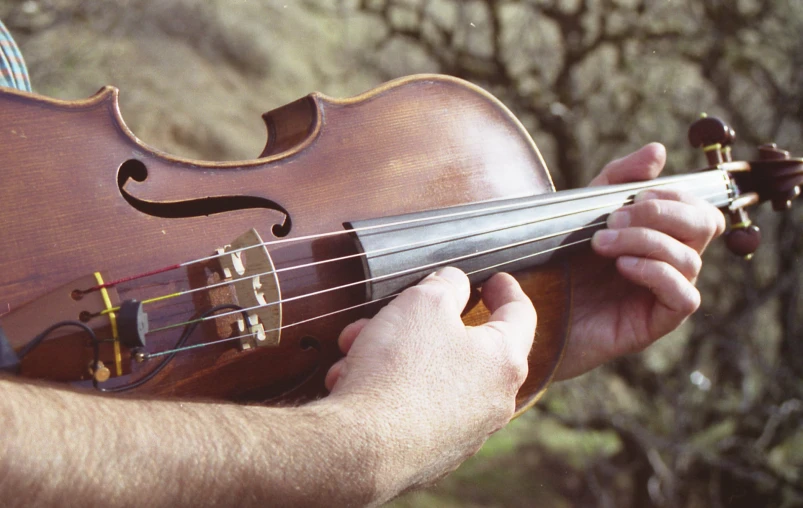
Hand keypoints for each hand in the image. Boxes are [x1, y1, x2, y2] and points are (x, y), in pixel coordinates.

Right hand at [324, 267, 535, 493]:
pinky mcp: (432, 454)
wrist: (362, 448)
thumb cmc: (398, 371)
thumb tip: (453, 284)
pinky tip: (353, 381)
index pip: (521, 315)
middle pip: (463, 346)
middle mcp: (492, 402)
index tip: (497, 280)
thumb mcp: (423, 303)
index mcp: (503, 361)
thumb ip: (445, 285)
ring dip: (394, 354)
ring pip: (431, 376)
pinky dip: (388, 388)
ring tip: (356, 348)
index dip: (508, 290)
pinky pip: (413, 408)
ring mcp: (464, 433)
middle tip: (394, 311)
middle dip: (420, 323)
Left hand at [555, 143, 725, 379]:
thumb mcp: (583, 211)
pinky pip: (685, 296)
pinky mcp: (655, 323)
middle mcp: (668, 262)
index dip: (674, 195)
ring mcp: (663, 293)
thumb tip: (659, 151)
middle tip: (615, 217)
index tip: (634, 195)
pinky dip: (656, 273)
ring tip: (601, 243)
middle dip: (663, 213)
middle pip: (705, 226)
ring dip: (645, 241)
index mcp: (657, 234)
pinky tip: (623, 266)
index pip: (696, 207)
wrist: (531, 314)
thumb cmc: (557, 264)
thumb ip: (617, 180)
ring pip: (690, 258)